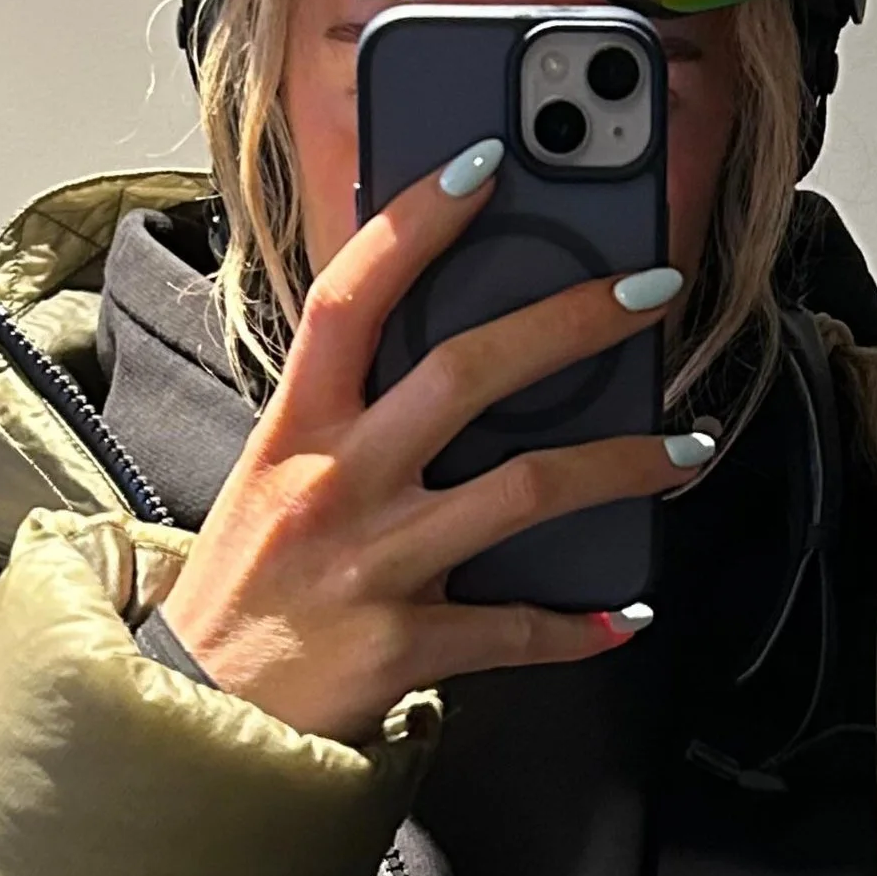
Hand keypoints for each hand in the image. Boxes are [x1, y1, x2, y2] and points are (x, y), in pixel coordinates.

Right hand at [157, 145, 699, 743]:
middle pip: (467, 373)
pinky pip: (517, 628)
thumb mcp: (271, 475)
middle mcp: (336, 483)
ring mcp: (374, 564)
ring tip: (683, 448)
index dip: (416, 222)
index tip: (484, 162)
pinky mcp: (404, 645)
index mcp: (296, 427)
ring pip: (526, 491)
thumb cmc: (245, 587)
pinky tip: (626, 610)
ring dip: (623, 464)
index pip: (352, 297)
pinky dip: (582, 623)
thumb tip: (438, 351)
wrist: (193, 713)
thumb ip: (343, 415)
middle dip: (571, 322)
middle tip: (649, 291)